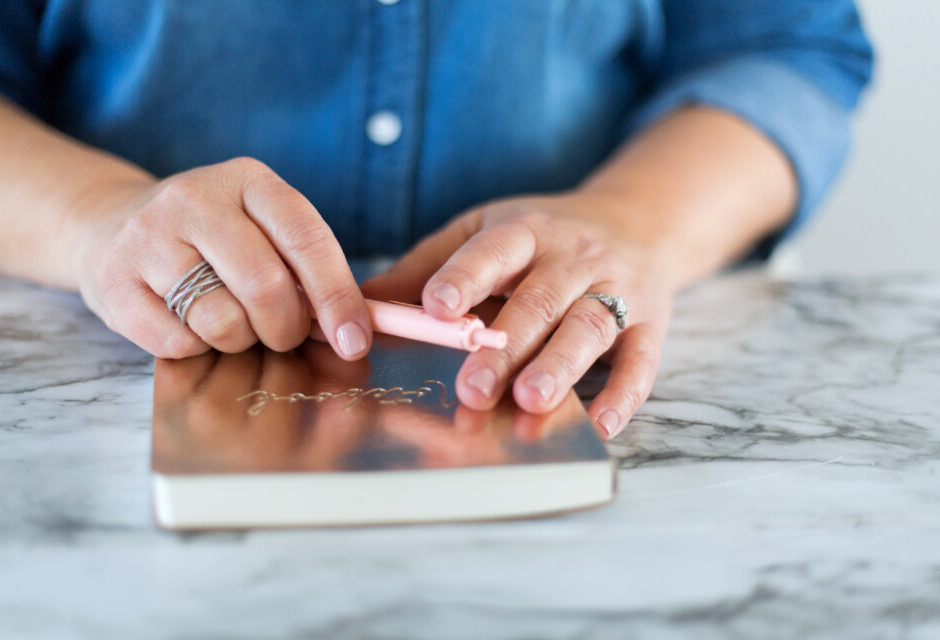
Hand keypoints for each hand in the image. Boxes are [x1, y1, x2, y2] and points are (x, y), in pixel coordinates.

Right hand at [72, 157, 370, 359]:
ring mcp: (148, 239)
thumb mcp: (262, 228)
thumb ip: (306, 269)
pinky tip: (188, 322)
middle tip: (283, 333)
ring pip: (222, 321)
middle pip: (266, 287)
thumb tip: (353, 329)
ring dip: (240, 339)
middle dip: (286, 327)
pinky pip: (179, 343)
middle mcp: (194, 200)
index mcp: (248, 181)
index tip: (355, 340)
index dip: (337, 296)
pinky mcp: (114, 283)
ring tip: (230, 319)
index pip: (306, 238)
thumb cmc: (213, 237)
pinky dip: (196, 347)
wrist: (111, 223)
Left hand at [362, 191, 673, 437]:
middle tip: (471, 388)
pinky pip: (642, 359)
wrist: (638, 224)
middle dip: (505, 346)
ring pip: (590, 327)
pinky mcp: (651, 324)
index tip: (437, 307)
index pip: (496, 250)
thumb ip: (427, 265)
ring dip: (560, 366)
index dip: (467, 276)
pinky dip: (624, 392)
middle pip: (539, 301)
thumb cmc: (543, 237)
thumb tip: (361, 304)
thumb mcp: (486, 230)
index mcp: (526, 231)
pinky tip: (599, 424)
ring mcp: (617, 290)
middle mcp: (573, 258)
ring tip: (529, 401)